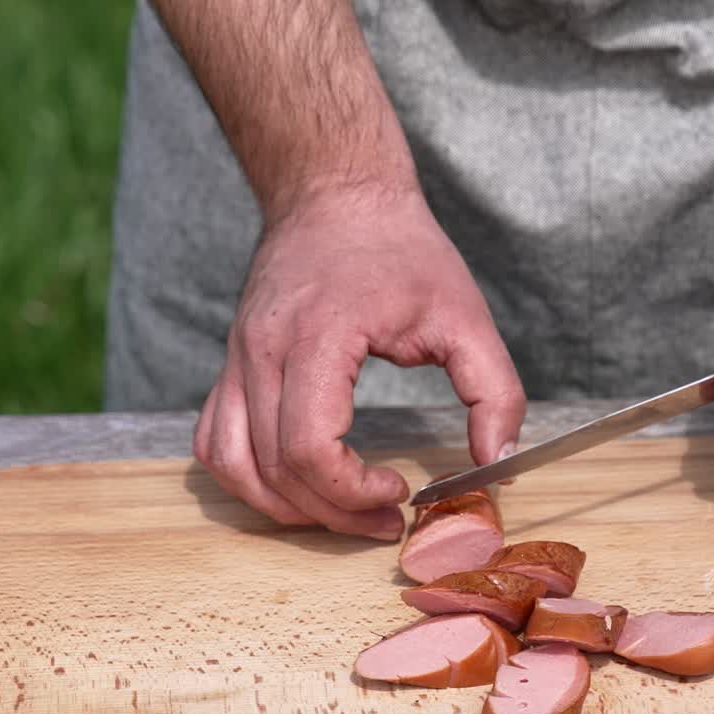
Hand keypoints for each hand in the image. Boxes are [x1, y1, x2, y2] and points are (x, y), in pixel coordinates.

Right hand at [193, 182, 524, 537]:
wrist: (336, 194)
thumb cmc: (401, 251)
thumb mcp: (466, 316)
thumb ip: (494, 391)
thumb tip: (498, 461)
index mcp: (319, 337)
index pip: (309, 447)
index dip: (352, 491)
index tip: (398, 491)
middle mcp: (263, 351)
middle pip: (275, 469)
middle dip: (334, 513)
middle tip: (384, 519)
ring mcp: (237, 359)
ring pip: (233, 465)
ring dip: (286, 507)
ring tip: (341, 510)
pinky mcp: (230, 365)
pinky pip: (215, 443)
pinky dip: (247, 479)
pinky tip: (293, 484)